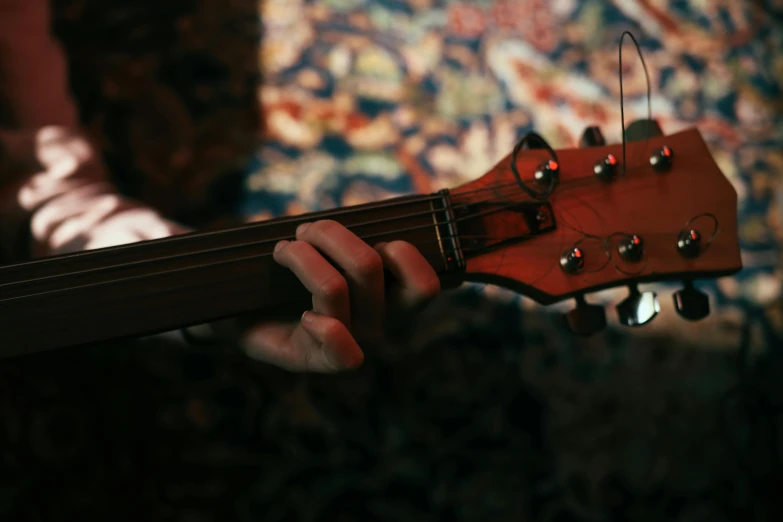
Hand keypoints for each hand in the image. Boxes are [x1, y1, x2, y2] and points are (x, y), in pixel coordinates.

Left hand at [238, 220, 440, 371]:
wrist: (251, 309)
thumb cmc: (299, 272)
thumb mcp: (332, 250)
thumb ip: (355, 236)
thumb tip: (372, 217)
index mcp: (395, 300)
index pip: (425, 285)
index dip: (404, 253)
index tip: (373, 239)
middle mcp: (379, 325)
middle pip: (368, 266)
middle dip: (329, 234)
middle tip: (305, 230)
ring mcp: (348, 344)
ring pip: (333, 286)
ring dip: (300, 255)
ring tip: (283, 250)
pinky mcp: (315, 359)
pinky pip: (333, 340)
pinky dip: (320, 323)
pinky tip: (304, 316)